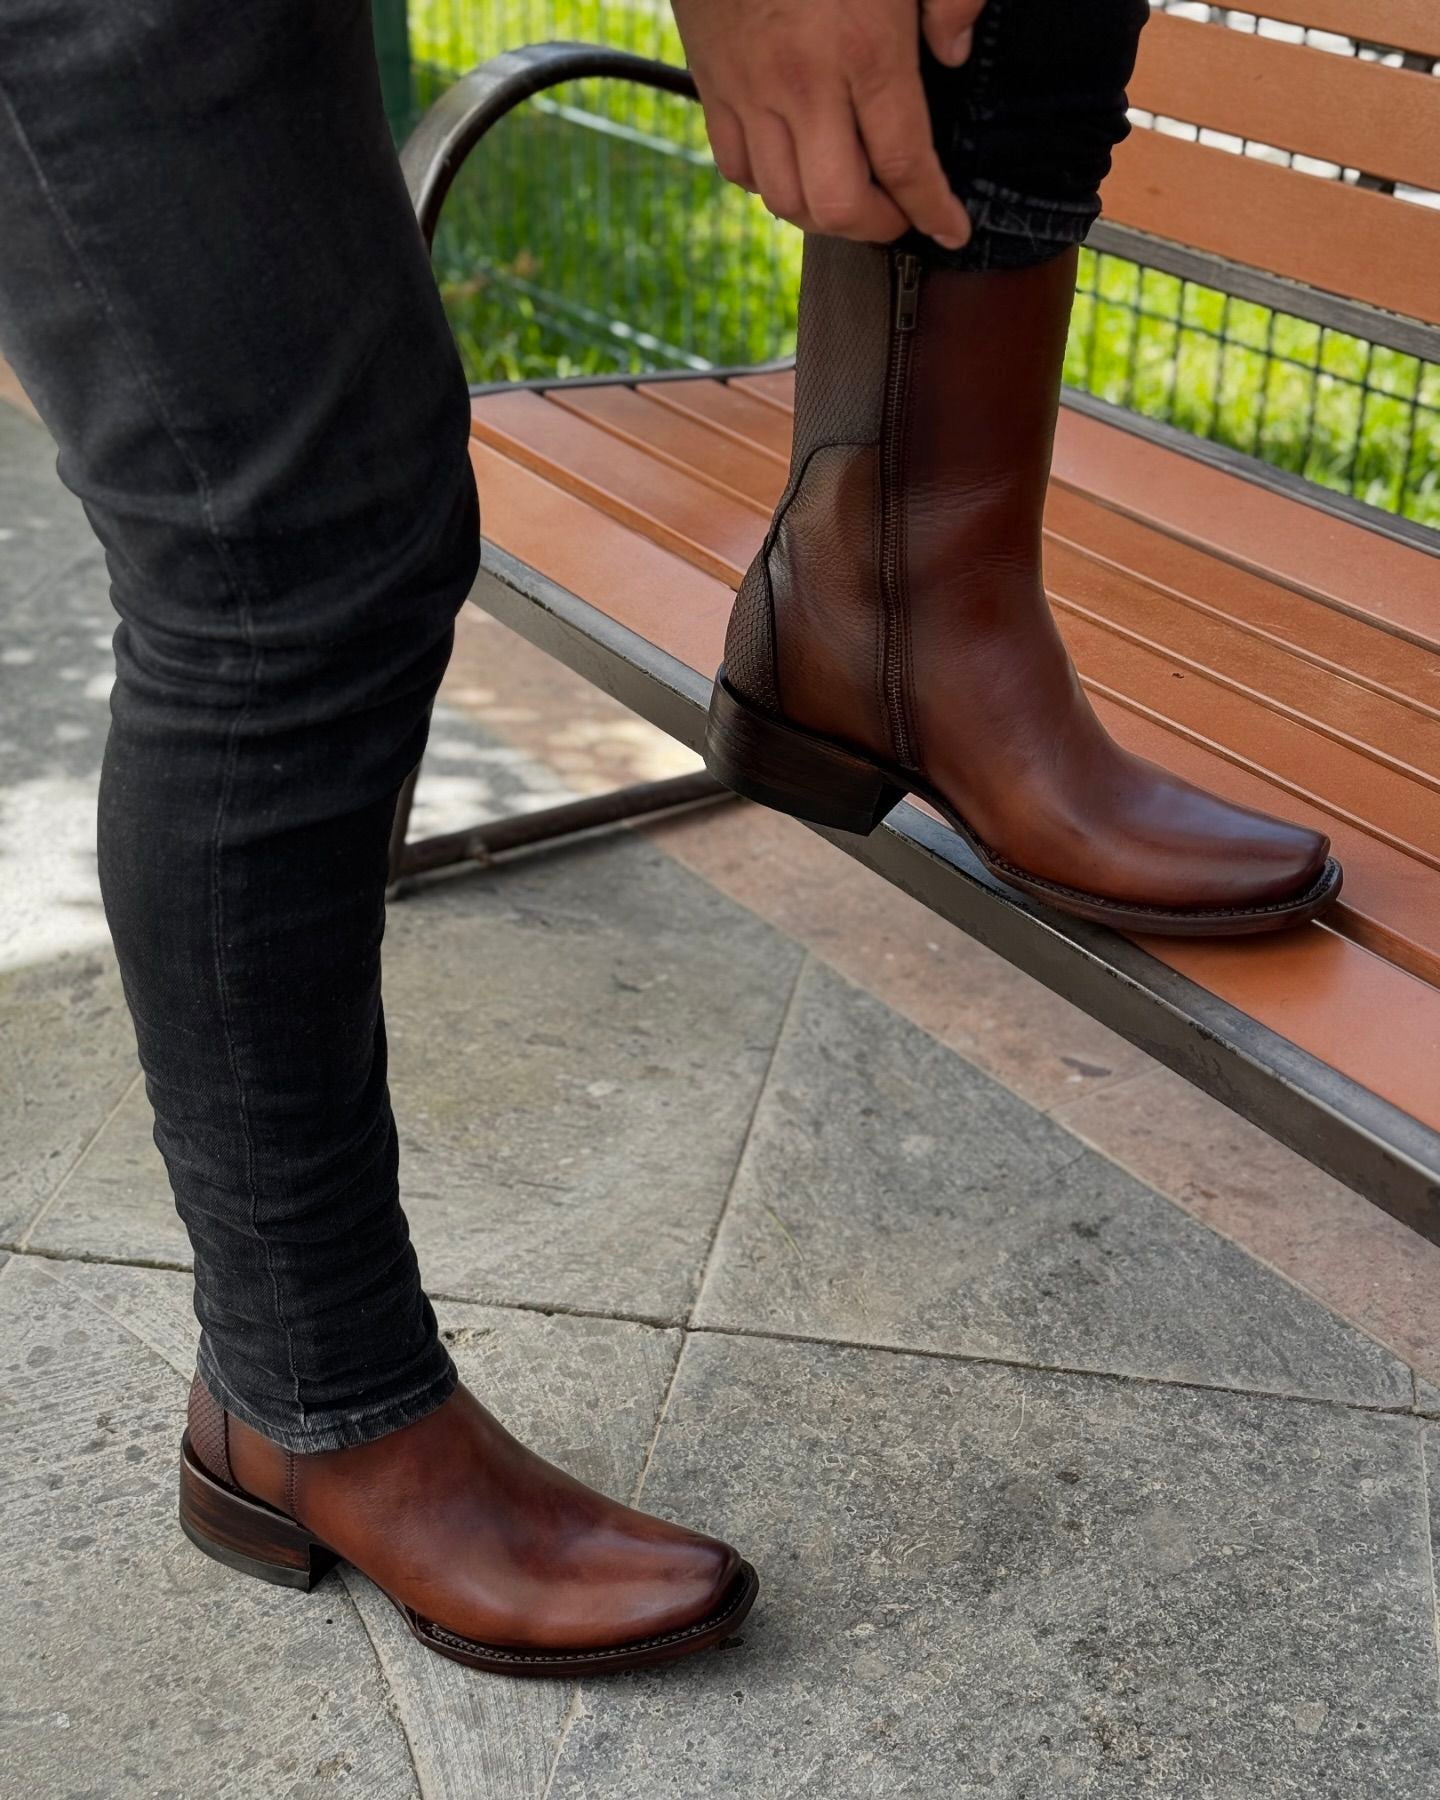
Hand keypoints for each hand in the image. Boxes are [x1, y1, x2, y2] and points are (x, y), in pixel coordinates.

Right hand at [672, 0, 982, 248]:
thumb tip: (951, 52)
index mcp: (864, 49)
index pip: (905, 164)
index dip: (933, 210)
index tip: (952, 230)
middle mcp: (803, 85)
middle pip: (837, 205)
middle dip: (877, 225)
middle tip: (899, 214)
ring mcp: (749, 90)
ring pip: (784, 199)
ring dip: (822, 213)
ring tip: (850, 196)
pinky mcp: (710, 85)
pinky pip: (738, 169)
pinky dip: (771, 184)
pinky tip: (796, 163)